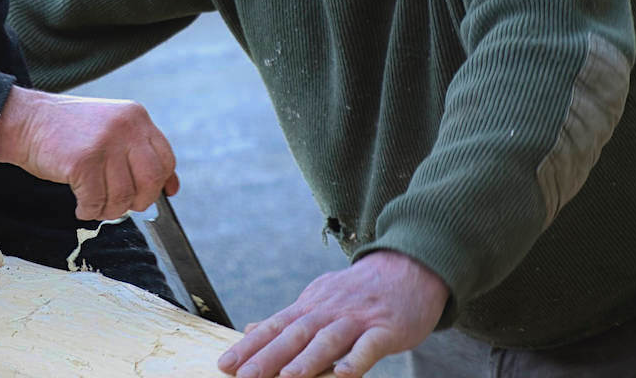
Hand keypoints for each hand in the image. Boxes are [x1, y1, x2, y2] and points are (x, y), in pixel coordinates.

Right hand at [0, 85, 178, 219]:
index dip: (160, 183)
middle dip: (138, 201)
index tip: (149, 194)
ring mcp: (105, 143)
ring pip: (122, 196)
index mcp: (136, 116)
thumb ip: (140, 152)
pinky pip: (95, 202)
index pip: (166, 159)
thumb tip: (171, 187)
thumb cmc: (68, 130)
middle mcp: (125, 127)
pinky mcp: (83, 162)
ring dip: (108, 209)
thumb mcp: (111, 128)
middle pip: (150, 180)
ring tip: (94, 204)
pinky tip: (80, 204)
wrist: (26, 120)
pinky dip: (88, 211)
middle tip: (120, 205)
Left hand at [217, 250, 447, 377]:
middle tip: (244, 376)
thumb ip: (289, 318)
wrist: (410, 267)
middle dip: (268, 357)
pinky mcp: (386, 329)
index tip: (225, 364)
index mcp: (311, 305)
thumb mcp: (320, 297)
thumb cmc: (360, 291)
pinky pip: (370, 346)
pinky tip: (343, 375)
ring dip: (307, 360)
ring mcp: (358, 319)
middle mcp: (330, 310)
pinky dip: (356, 359)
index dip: (250, 347)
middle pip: (296, 334)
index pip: (275, 327)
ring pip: (329, 340)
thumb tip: (252, 329)